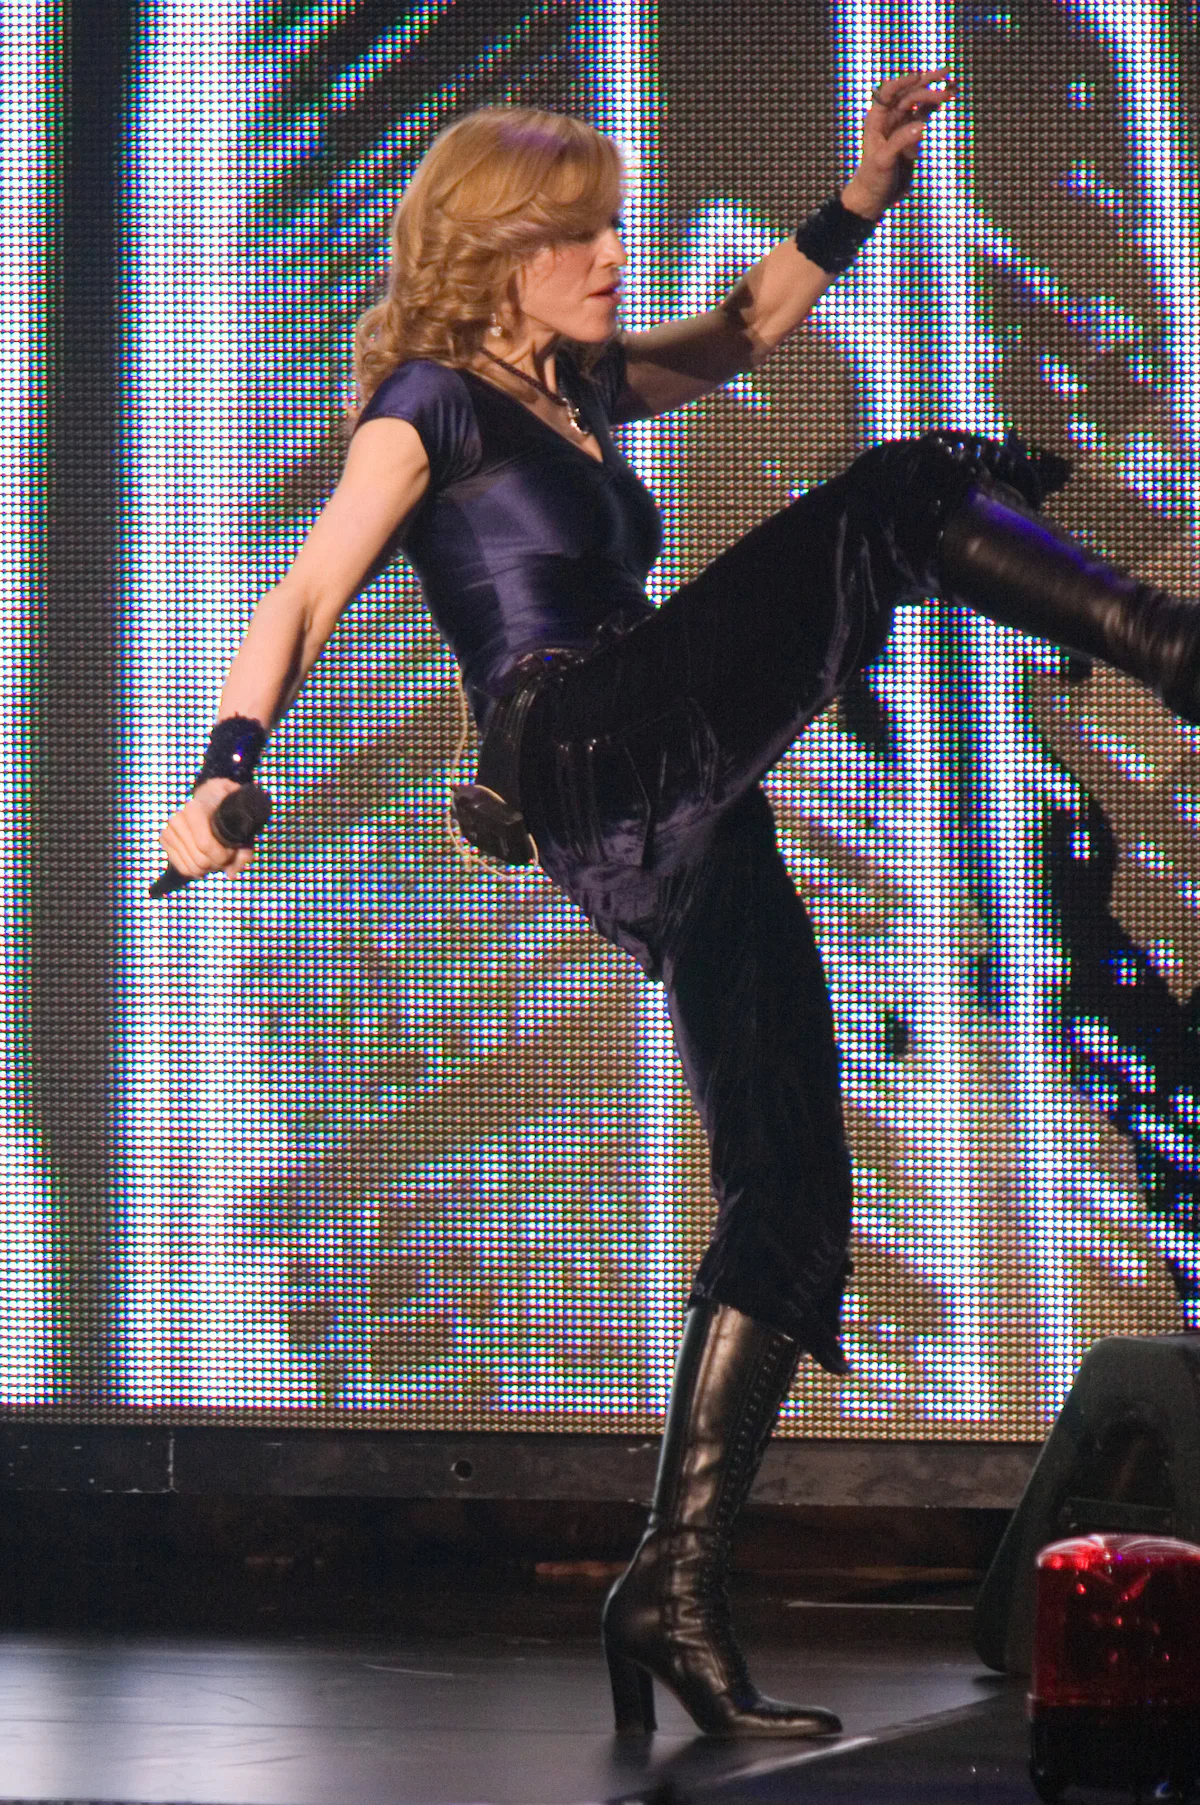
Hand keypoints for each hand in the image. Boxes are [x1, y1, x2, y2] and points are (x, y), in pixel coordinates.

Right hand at [157, 777, 256, 882]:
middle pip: (200, 860)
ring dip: (209, 868)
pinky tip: (206, 860)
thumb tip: (231, 874)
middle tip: (227, 855)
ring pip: (191, 867)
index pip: (205, 845)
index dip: (224, 855)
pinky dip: (197, 870)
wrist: (211, 797)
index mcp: (195, 809)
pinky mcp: (165, 840)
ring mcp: (169, 829)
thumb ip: (244, 850)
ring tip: (217, 856)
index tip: (234, 849)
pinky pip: (182, 868)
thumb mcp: (242, 823)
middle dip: (218, 863)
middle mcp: (178, 818)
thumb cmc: (228, 812)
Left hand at [841, 68, 956, 221]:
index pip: (888, 92)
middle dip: (926, 83)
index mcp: (877, 119)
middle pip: (908, 93)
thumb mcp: (883, 161)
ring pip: (919, 101)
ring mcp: (902, 124)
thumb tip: (921, 126)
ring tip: (952, 84)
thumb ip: (900, 142)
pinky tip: (949, 95)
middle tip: (945, 75)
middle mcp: (889, 117)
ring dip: (935, 91)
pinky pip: (925, 114)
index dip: (903, 81)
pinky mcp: (912, 134)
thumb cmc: (873, 179)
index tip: (919, 76)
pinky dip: (936, 105)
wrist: (876, 197)